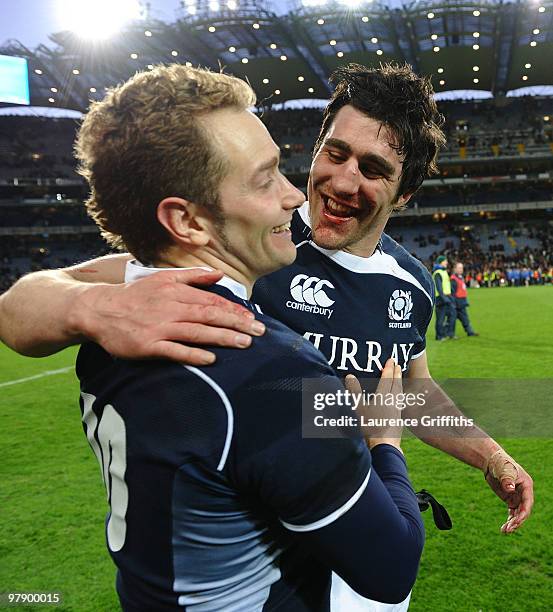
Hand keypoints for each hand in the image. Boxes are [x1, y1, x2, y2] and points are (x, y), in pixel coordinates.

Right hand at [74, 269, 264, 364]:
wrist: (98, 310)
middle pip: (210, 316)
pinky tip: (211, 359)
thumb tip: (218, 275)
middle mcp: (171, 308)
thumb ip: (192, 277)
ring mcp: (159, 327)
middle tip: (259, 332)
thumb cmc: (135, 296)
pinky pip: (174, 351)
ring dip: (222, 338)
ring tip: (244, 343)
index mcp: (176, 292)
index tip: (252, 318)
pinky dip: (193, 354)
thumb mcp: (163, 278)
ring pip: (197, 332)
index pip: (211, 301)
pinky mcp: (148, 345)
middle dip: (237, 324)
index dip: (234, 310)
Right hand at [345, 359, 403, 450]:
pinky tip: (398, 400)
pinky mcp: (398, 420)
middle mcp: (392, 402)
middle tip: (398, 364)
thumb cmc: (369, 426)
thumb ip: (354, 391)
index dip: (388, 369)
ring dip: (400, 383)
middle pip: (396, 384)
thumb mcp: (358, 408)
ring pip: (399, 394)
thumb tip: (350, 376)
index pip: (386, 379)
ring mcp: (396, 411)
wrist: (384, 446)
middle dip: (396, 374)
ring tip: (400, 378)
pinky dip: (400, 396)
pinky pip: (400, 402)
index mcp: (382, 397)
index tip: (391, 360)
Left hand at [484, 449, 533, 532]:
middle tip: (509, 529)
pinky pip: (512, 513)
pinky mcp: (510, 500)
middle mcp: (524, 494)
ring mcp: (517, 497)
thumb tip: (510, 489)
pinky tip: (504, 529)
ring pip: (518, 514)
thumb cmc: (500, 463)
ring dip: (513, 523)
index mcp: (527, 486)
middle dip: (517, 521)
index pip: (528, 502)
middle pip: (523, 511)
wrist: (492, 461)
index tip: (517, 521)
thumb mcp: (504, 470)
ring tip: (505, 531)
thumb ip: (507, 480)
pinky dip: (509, 521)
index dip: (523, 512)